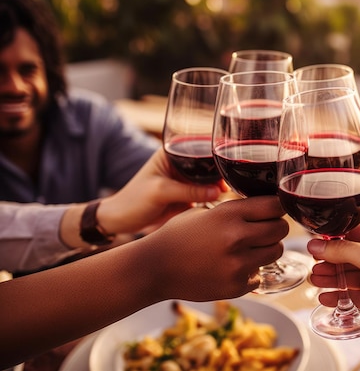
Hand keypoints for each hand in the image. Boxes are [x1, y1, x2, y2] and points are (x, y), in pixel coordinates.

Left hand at [99, 148, 227, 234]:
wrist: (120, 221)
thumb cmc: (134, 200)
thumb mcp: (161, 192)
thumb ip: (189, 191)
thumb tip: (217, 191)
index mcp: (172, 153)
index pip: (200, 149)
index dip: (214, 156)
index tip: (226, 166)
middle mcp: (181, 164)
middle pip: (208, 165)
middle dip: (219, 173)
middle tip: (228, 185)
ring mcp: (185, 181)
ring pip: (209, 180)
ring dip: (218, 186)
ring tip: (226, 194)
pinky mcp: (188, 196)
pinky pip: (206, 195)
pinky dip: (213, 198)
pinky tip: (221, 202)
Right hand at [144, 196, 288, 300]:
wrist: (154, 268)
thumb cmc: (179, 235)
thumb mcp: (207, 212)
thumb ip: (237, 210)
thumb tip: (269, 207)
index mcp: (229, 213)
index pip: (275, 205)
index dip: (277, 207)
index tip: (274, 210)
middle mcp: (237, 237)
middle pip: (281, 229)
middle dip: (276, 228)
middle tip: (264, 231)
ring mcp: (238, 264)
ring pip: (276, 252)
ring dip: (268, 249)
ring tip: (250, 249)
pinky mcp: (236, 286)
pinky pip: (259, 275)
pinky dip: (251, 272)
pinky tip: (233, 267)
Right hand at [307, 220, 359, 362]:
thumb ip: (342, 250)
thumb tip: (316, 244)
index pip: (357, 229)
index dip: (336, 235)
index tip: (315, 241)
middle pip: (352, 254)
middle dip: (331, 259)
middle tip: (313, 265)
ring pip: (353, 276)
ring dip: (334, 278)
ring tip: (316, 281)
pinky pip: (358, 296)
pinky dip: (342, 296)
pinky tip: (327, 298)